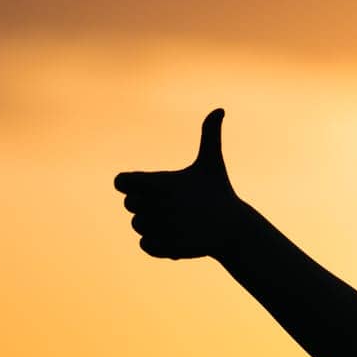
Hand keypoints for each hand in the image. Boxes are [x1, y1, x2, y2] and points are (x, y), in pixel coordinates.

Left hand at [113, 108, 244, 259]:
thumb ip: (210, 134)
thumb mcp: (212, 162)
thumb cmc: (219, 192)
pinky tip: (179, 236)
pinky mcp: (162, 247)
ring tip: (180, 222)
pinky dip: (158, 243)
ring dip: (155, 225)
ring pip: (138, 226)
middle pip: (131, 205)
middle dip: (150, 206)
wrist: (234, 228)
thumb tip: (220, 109)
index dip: (134, 185)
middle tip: (177, 207)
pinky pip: (145, 245)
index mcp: (157, 182)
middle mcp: (153, 205)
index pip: (121, 182)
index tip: (154, 189)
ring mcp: (157, 227)